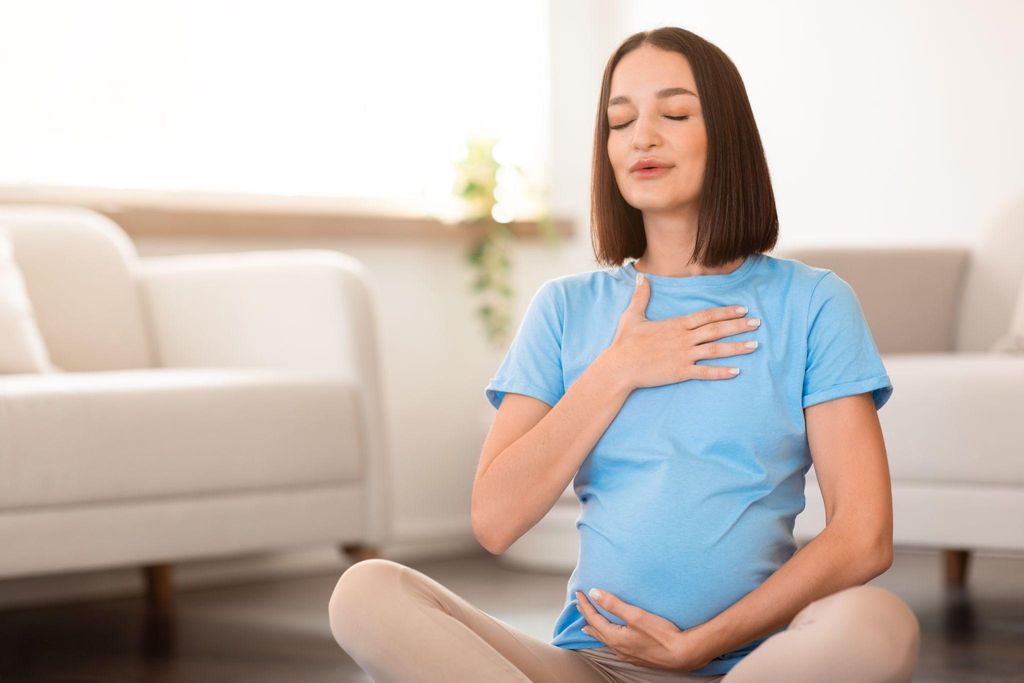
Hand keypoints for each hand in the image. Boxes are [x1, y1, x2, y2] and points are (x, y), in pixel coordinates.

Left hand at [575, 588, 715, 671]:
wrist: (682, 654)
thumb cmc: (661, 634)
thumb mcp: (635, 615)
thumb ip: (613, 604)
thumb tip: (594, 594)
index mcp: (614, 637)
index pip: (593, 618)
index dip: (585, 605)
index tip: (579, 594)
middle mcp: (617, 648)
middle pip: (596, 630)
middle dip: (587, 617)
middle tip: (580, 607)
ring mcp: (626, 655)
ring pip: (605, 640)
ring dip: (596, 629)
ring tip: (589, 625)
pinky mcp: (636, 657)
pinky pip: (614, 646)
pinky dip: (607, 637)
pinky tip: (612, 638)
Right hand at [604, 273, 760, 390]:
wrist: (619, 367)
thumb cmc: (625, 342)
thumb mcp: (632, 315)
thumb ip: (641, 296)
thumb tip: (642, 277)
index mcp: (675, 324)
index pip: (706, 315)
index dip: (725, 312)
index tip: (742, 309)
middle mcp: (683, 339)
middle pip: (716, 330)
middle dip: (738, 326)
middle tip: (757, 323)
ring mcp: (683, 356)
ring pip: (715, 350)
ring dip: (737, 347)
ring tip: (755, 345)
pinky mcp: (680, 372)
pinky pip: (705, 372)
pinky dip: (722, 372)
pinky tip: (737, 371)